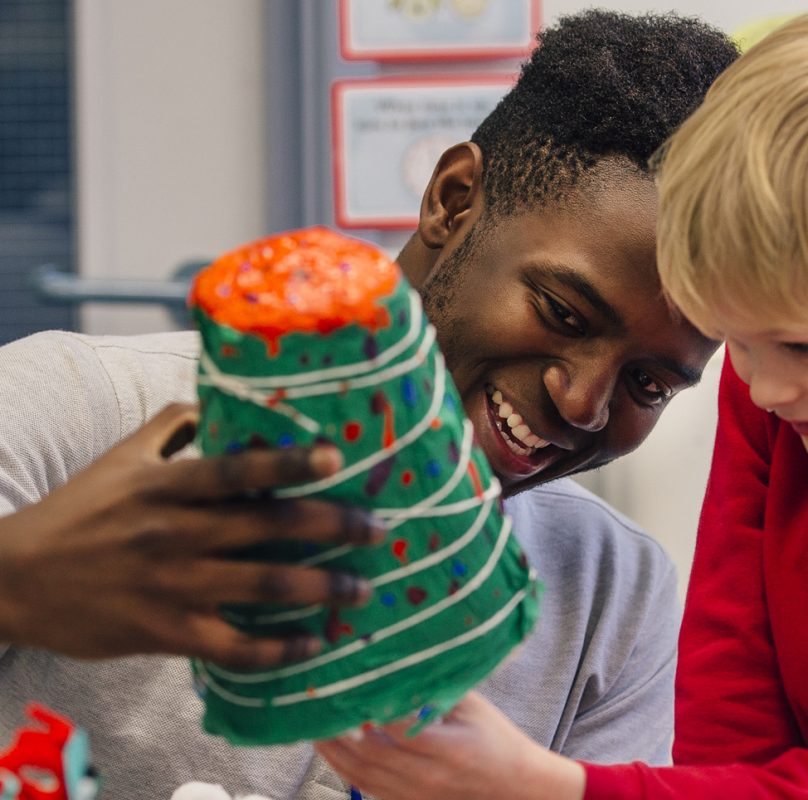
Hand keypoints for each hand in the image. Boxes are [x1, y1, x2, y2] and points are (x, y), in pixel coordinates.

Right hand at [0, 403, 383, 665]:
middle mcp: (177, 532)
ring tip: (361, 589)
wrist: (19, 578)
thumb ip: (172, 425)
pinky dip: (277, 648)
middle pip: (267, 526)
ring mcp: (174, 584)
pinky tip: (312, 644)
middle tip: (377, 529)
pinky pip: (234, 645)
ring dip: (320, 589)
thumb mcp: (120, 456)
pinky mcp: (167, 631)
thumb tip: (219, 403)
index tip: (337, 459)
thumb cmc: (78, 510)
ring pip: (262, 585)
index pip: (238, 469)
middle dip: (331, 527)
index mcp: (168, 486)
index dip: (289, 463)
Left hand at [316, 692, 585, 799]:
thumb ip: (435, 688)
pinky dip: (345, 770)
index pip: (398, 730)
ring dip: (335, 753)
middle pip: (372, 757)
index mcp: (449, 749)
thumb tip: (401, 660)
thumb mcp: (471, 704)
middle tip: (316, 705)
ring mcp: (418, 796)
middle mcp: (430, 777)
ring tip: (314, 726)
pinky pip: (368, 789)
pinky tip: (332, 750)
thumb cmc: (494, 737)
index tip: (347, 686)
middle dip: (339, 733)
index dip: (370, 711)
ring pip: (364, 777)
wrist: (513, 786)